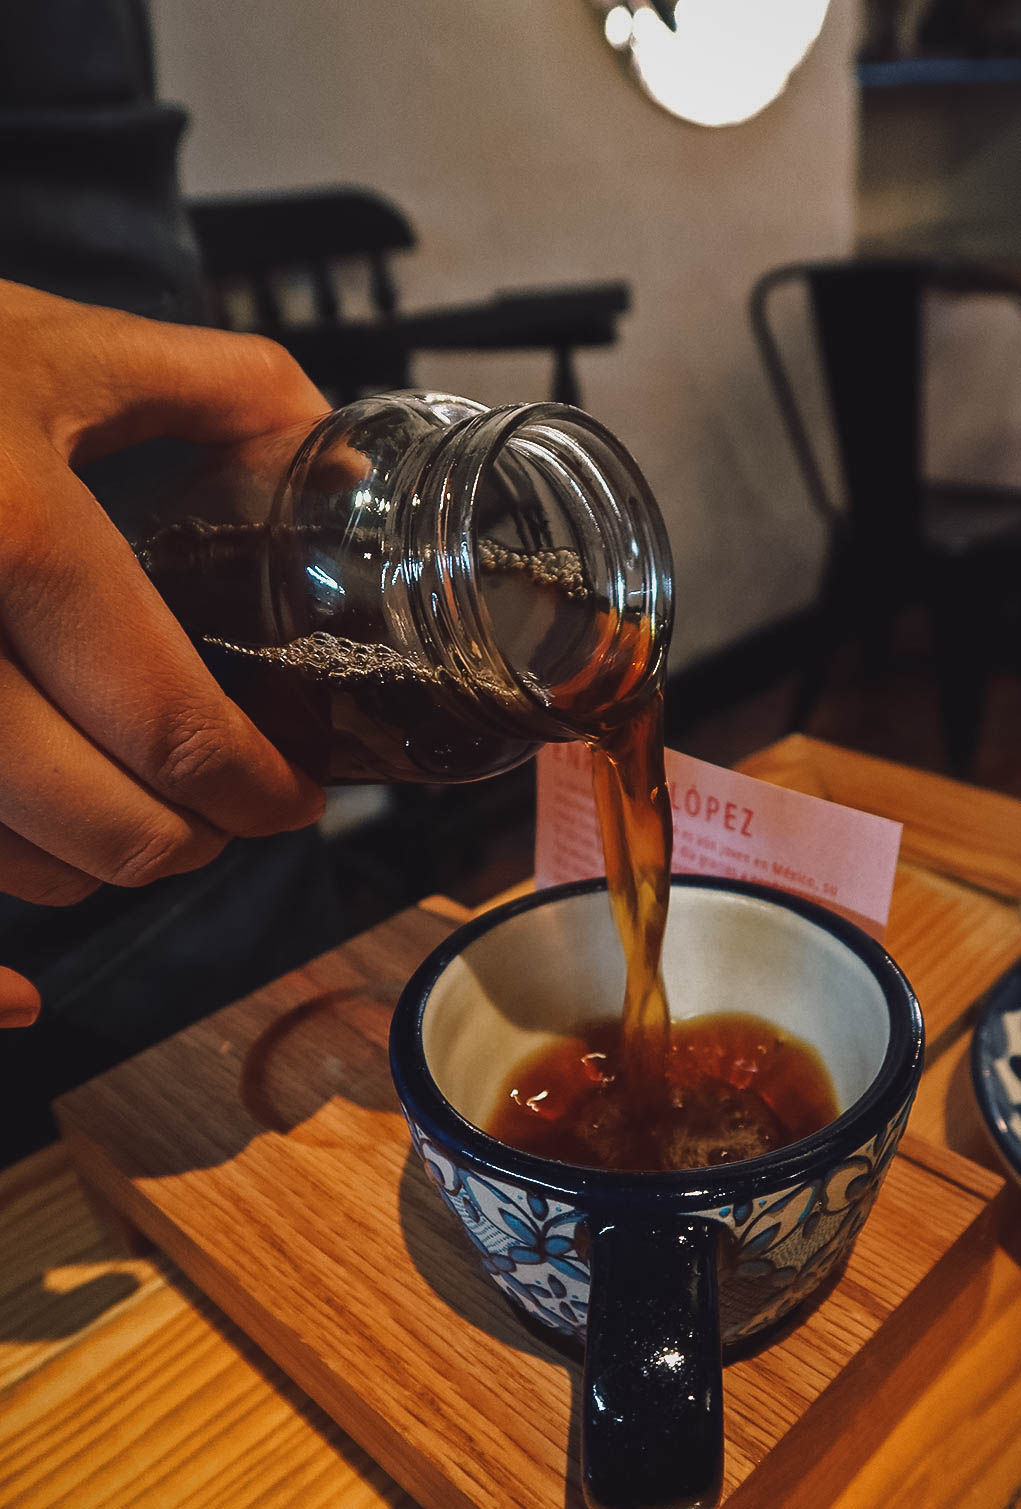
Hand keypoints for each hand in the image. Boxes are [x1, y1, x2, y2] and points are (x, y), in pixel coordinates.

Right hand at [0, 279, 329, 1025]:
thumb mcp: (40, 341)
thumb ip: (201, 385)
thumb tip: (332, 441)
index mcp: (5, 525)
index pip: (170, 721)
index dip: (258, 789)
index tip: (294, 796)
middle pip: (97, 822)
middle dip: (187, 842)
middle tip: (223, 817)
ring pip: (2, 864)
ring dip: (86, 875)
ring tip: (126, 828)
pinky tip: (22, 1000)